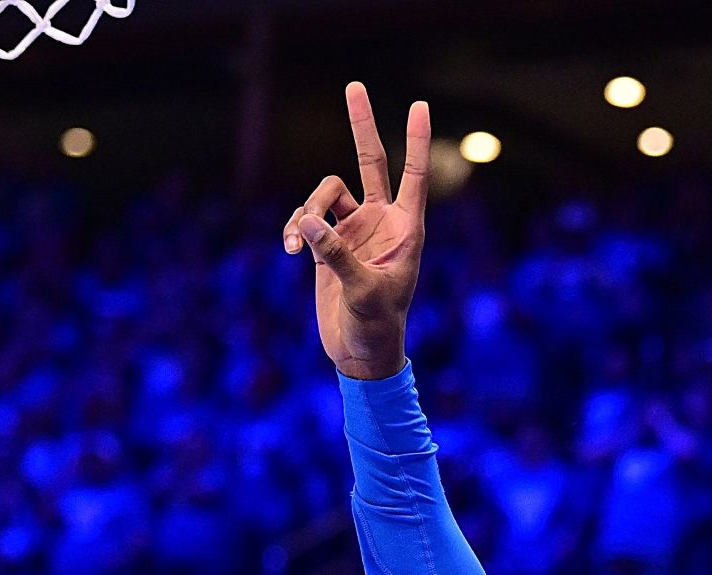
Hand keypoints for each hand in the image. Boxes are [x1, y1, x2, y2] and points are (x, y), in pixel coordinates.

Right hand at [284, 84, 429, 381]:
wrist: (359, 352)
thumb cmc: (376, 326)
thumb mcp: (362, 292)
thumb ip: (337, 255)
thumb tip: (309, 223)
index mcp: (405, 230)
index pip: (413, 175)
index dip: (415, 140)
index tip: (419, 105)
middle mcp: (381, 222)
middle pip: (371, 161)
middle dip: (362, 125)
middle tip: (355, 85)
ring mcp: (354, 231)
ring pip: (325, 194)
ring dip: (307, 211)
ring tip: (298, 244)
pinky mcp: (329, 244)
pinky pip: (307, 219)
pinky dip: (297, 229)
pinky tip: (292, 251)